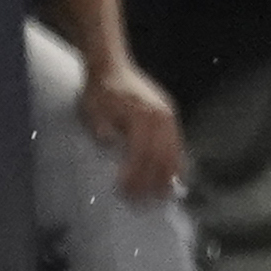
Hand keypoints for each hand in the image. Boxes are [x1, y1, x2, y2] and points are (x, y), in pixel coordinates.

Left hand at [78, 58, 186, 201]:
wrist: (111, 66)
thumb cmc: (100, 92)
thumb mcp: (93, 110)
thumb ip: (102, 127)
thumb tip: (109, 144)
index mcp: (143, 116)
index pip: (141, 154)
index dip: (134, 176)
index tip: (126, 194)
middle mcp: (161, 117)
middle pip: (161, 157)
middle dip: (152, 183)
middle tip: (143, 203)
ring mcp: (169, 116)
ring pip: (174, 152)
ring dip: (167, 176)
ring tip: (162, 196)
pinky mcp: (170, 116)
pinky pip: (178, 143)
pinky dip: (176, 162)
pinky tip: (173, 176)